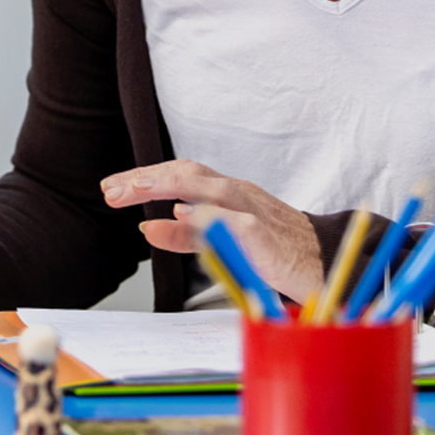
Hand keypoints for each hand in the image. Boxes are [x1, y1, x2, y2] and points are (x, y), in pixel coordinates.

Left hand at [102, 160, 324, 303]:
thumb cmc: (274, 248)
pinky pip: (236, 221)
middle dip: (147, 178)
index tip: (111, 187)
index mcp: (225, 193)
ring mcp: (253, 210)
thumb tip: (148, 227)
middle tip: (111, 189)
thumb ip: (186, 234)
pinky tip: (184, 216)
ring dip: (169, 185)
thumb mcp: (222, 238)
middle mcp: (237, 193)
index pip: (179, 175)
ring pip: (210, 187)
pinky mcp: (266, 235)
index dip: (144, 178)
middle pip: (188, 173)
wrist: (324, 261)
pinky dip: (208, 217)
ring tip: (136, 190)